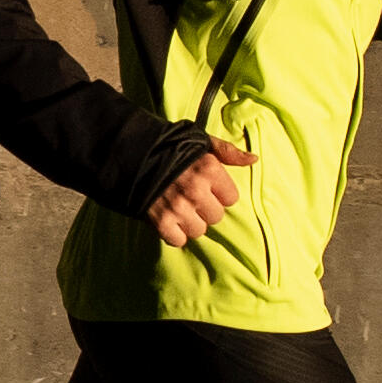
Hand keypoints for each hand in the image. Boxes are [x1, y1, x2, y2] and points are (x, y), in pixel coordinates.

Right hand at [145, 133, 255, 248]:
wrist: (128, 154)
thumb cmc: (168, 147)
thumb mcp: (200, 142)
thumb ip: (227, 151)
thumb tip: (253, 159)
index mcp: (208, 169)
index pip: (231, 198)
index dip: (219, 193)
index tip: (206, 187)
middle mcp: (196, 190)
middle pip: (216, 217)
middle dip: (205, 209)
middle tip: (190, 198)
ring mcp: (178, 207)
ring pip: (199, 230)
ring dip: (190, 222)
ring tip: (178, 208)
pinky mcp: (160, 221)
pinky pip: (178, 240)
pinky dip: (173, 233)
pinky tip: (167, 218)